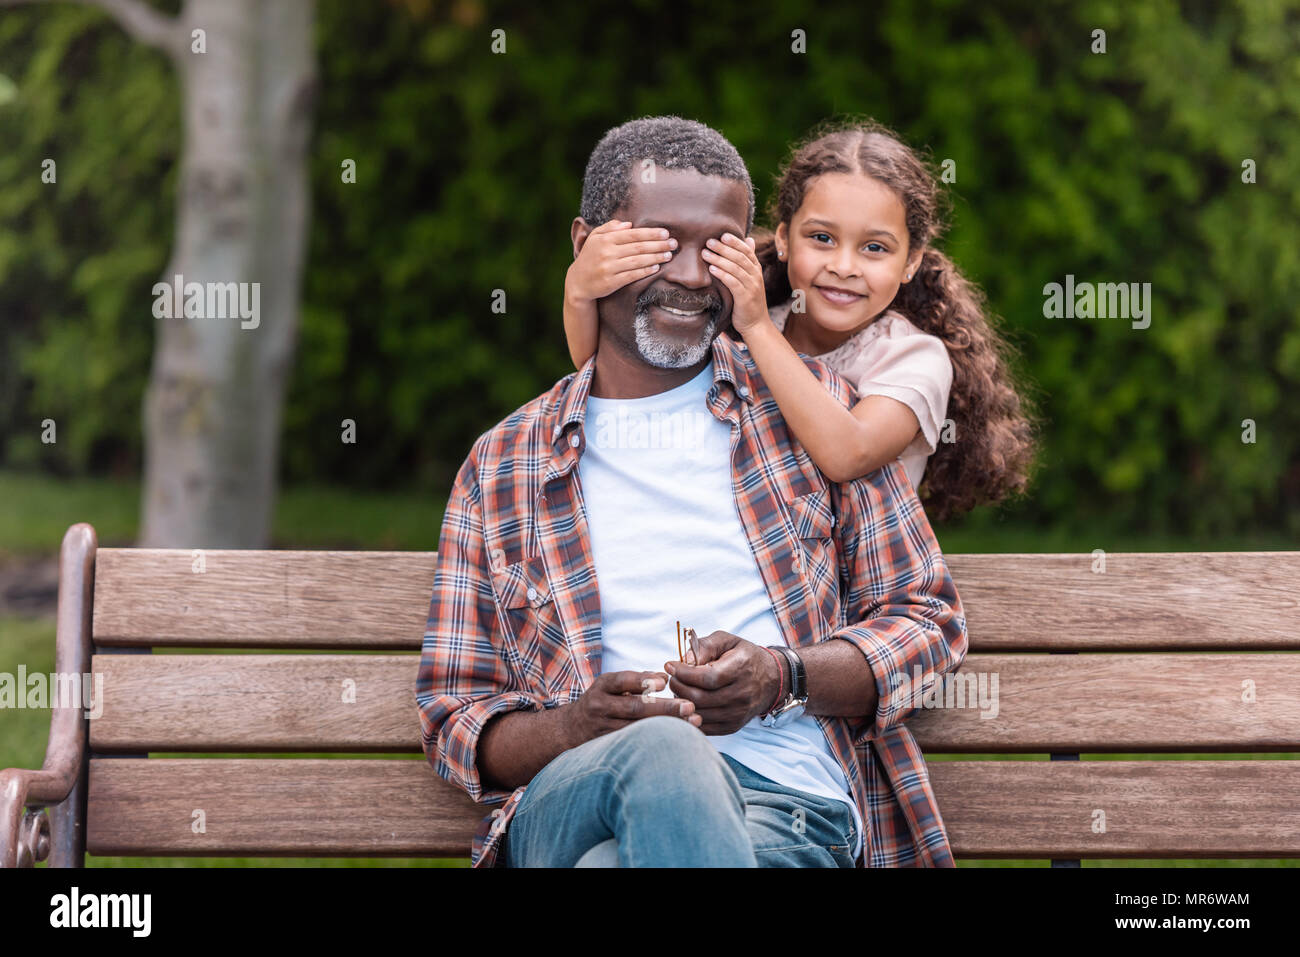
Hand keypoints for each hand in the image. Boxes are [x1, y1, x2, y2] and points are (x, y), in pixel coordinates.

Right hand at [562, 669, 700, 747]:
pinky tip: (679, 738)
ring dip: (667, 726)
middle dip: (665, 708)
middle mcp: (601, 707)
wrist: (571, 729)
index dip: (643, 681)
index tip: (665, 682)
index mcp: (602, 686)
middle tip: (690, 706)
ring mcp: (604, 729)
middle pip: (635, 708)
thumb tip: (665, 677)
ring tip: (692, 722)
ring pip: (638, 729)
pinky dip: (659, 740)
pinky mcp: (610, 747)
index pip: (622, 681)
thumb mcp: (611, 684)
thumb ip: (637, 680)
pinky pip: (637, 744)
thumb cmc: (601, 700)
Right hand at [566, 220, 677, 302]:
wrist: (577, 282)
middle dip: (658, 245)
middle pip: (638, 247)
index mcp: (605, 239)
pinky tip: (656, 267)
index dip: (651, 233)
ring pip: (637, 261)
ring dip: (656, 257)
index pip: (633, 234)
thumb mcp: (595, 238)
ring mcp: (608, 268)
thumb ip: (610, 228)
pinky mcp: (611, 282)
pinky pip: (632, 275)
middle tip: (674, 244)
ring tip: (669, 255)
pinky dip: (645, 271)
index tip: (665, 233)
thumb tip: (629, 224)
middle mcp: (607, 252)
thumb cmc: (590, 257)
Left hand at [663, 631, 781, 734]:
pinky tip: (686, 703)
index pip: (707, 677)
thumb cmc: (744, 657)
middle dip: (678, 687)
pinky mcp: (733, 726)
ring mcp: (738, 713)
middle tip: (672, 678)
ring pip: (700, 714)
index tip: (670, 665)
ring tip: (679, 689)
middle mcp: (742, 693)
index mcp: (741, 669)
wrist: (771, 680)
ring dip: (681, 702)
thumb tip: (684, 660)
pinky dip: (689, 717)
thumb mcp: (728, 641)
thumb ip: (705, 646)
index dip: (684, 673)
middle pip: (700, 697)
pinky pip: (704, 727)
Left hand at [701, 233, 768, 335]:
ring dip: (719, 259)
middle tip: (709, 241)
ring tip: (705, 253)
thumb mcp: (750, 279)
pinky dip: (722, 274)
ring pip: (735, 268)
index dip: (735, 241)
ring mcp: (751, 286)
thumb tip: (749, 239)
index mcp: (756, 269)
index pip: (747, 251)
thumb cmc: (748, 300)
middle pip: (739, 257)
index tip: (722, 234)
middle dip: (724, 248)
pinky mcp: (745, 297)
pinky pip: (733, 282)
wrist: (756, 324)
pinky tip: (712, 269)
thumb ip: (748, 261)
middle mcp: (755, 276)